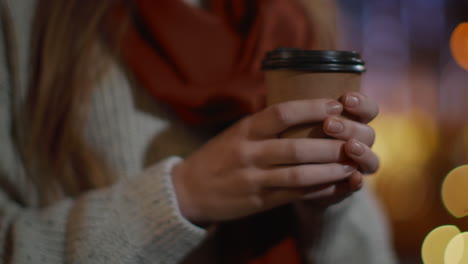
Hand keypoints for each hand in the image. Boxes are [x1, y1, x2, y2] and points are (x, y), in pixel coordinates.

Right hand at [172, 99, 359, 224]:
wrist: (189, 189)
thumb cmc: (219, 156)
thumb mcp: (237, 133)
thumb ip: (265, 124)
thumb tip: (303, 111)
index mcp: (245, 130)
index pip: (281, 113)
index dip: (312, 108)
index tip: (336, 106)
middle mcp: (249, 152)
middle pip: (297, 147)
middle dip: (330, 144)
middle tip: (354, 140)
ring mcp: (254, 179)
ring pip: (299, 174)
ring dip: (328, 170)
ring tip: (350, 165)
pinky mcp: (259, 201)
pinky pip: (294, 195)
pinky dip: (318, 190)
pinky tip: (334, 184)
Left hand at [297, 91, 379, 205]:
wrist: (286, 180)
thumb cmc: (287, 141)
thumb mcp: (290, 124)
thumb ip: (292, 111)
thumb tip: (277, 93)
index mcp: (349, 121)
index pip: (367, 109)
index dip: (361, 103)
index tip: (345, 98)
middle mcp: (357, 143)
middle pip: (367, 133)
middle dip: (349, 127)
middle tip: (328, 124)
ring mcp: (355, 166)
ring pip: (370, 160)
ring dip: (362, 152)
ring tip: (349, 147)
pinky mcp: (347, 188)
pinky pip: (357, 186)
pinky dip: (356, 183)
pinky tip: (354, 178)